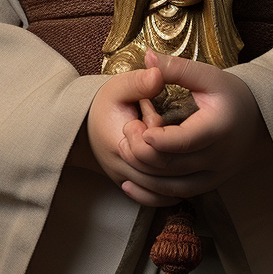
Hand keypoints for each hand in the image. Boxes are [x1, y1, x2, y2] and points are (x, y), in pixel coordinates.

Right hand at [87, 64, 182, 207]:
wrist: (86, 126)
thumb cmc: (106, 104)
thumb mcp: (118, 87)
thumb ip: (139, 82)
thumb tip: (159, 76)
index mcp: (117, 142)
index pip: (151, 147)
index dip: (161, 131)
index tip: (156, 114)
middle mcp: (120, 168)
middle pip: (158, 172)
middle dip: (171, 152)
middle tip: (169, 130)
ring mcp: (125, 181)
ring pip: (159, 189)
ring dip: (177, 173)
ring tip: (183, 149)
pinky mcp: (130, 187)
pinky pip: (155, 198)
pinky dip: (172, 190)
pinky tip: (187, 175)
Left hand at [115, 51, 268, 206]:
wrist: (258, 121)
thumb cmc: (231, 95)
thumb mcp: (208, 76)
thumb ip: (177, 69)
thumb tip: (147, 57)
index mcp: (218, 128)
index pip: (182, 141)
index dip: (154, 138)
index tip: (135, 125)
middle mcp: (218, 158)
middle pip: (172, 166)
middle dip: (141, 152)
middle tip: (126, 130)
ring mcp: (214, 176)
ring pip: (171, 186)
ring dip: (142, 173)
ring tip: (125, 150)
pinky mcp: (208, 185)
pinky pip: (176, 195)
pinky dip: (152, 191)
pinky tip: (130, 183)